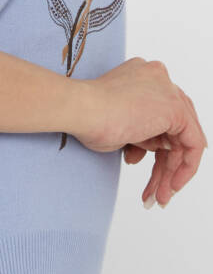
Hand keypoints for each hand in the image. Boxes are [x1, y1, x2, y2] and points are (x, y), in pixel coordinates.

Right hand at [73, 57, 207, 207]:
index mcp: (143, 76)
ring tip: (157, 197)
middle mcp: (159, 79)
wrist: (81, 109)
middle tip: (155, 190)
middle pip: (173, 128)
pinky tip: (170, 186)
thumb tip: (156, 147)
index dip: (155, 145)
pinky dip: (184, 168)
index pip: (160, 115)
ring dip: (170, 173)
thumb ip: (141, 131)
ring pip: (182, 139)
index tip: (143, 165)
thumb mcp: (120, 125)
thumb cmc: (87, 117)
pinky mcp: (175, 108)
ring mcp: (168, 91)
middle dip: (165, 164)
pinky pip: (192, 144)